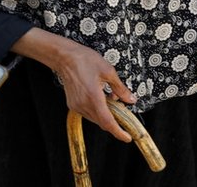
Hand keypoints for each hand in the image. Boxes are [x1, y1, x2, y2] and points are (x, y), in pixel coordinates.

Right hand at [11, 28, 136, 141]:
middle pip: (102, 122)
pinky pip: (88, 113)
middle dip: (114, 121)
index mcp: (93, 97)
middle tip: (123, 112)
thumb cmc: (85, 60)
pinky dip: (97, 110)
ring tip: (112, 98)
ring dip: (106, 114)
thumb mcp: (108, 71)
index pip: (107, 122)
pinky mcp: (72, 104)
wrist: (65, 57)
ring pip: (95, 119)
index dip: (118, 132)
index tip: (127, 137)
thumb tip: (131, 100)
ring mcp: (77, 106)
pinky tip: (101, 98)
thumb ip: (120, 88)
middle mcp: (84, 104)